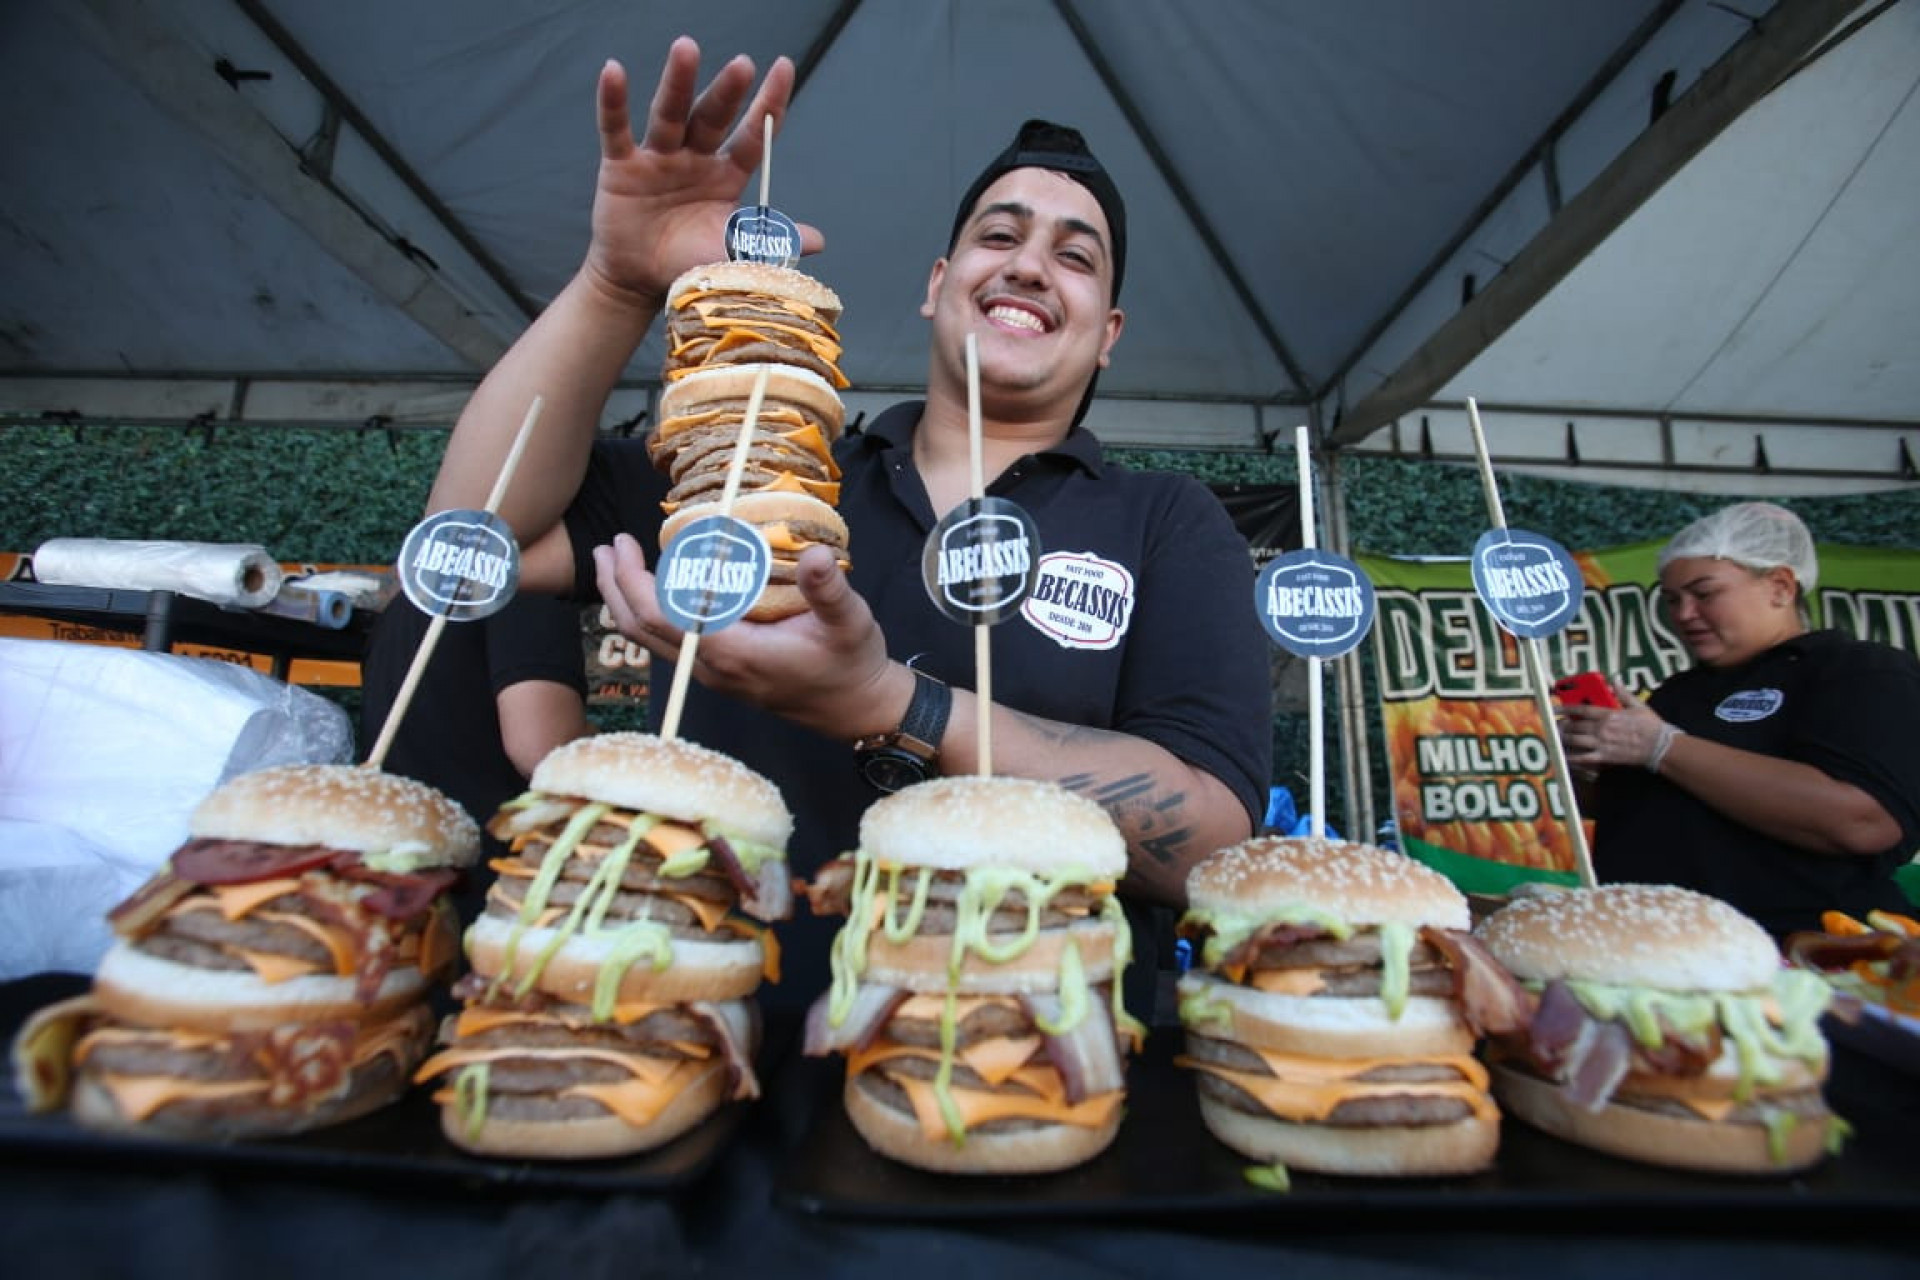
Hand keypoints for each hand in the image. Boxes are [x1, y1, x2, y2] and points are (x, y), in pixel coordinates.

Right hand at [583, 39, 825, 313]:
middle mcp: (695, 158)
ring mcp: (658, 157)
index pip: (752, 135)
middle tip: (743, 64)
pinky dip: (613, 102)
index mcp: (727, 174)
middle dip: (727, 92)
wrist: (641, 282)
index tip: (784, 67)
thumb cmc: (690, 264)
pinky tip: (613, 72)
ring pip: (670, 114)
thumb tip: (818, 241)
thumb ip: (769, 242)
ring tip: (687, 49)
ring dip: (678, 82)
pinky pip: (616, 130)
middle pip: (713, 118)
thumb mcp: (734, 255)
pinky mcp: (621, 166)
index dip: (768, 104)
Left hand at [592, 537, 899, 739]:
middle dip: (616, 587)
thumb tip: (814, 553)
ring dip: (627, 602)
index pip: (662, 617)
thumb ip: (828, 589)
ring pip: (650, 640)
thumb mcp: (850, 621)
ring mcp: (713, 674)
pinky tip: (655, 591)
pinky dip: (649, 615)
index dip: (634, 581)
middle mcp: (712, 667)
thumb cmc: (851, 663)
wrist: (857, 709)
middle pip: (641, 629)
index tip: (624, 544)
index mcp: (734, 652)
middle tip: (608, 546)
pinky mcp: (719, 673)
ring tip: (617, 563)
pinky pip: (668, 644)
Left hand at [1557, 677, 1668, 770]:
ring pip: (1576, 740)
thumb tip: (1615, 680)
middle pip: (1575, 725)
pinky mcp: (1606, 757)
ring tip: (1558, 739)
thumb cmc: (1651, 726)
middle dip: (1563, 725)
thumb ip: (1623, 693)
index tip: (1554, 709)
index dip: (1565, 708)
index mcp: (1609, 714)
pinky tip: (1565, 757)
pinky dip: (1573, 758)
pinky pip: (1584, 758)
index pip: (1581, 709)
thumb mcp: (1638, 705)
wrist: (1660, 746)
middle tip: (1556, 726)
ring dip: (1565, 739)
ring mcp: (1603, 743)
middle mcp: (1602, 728)